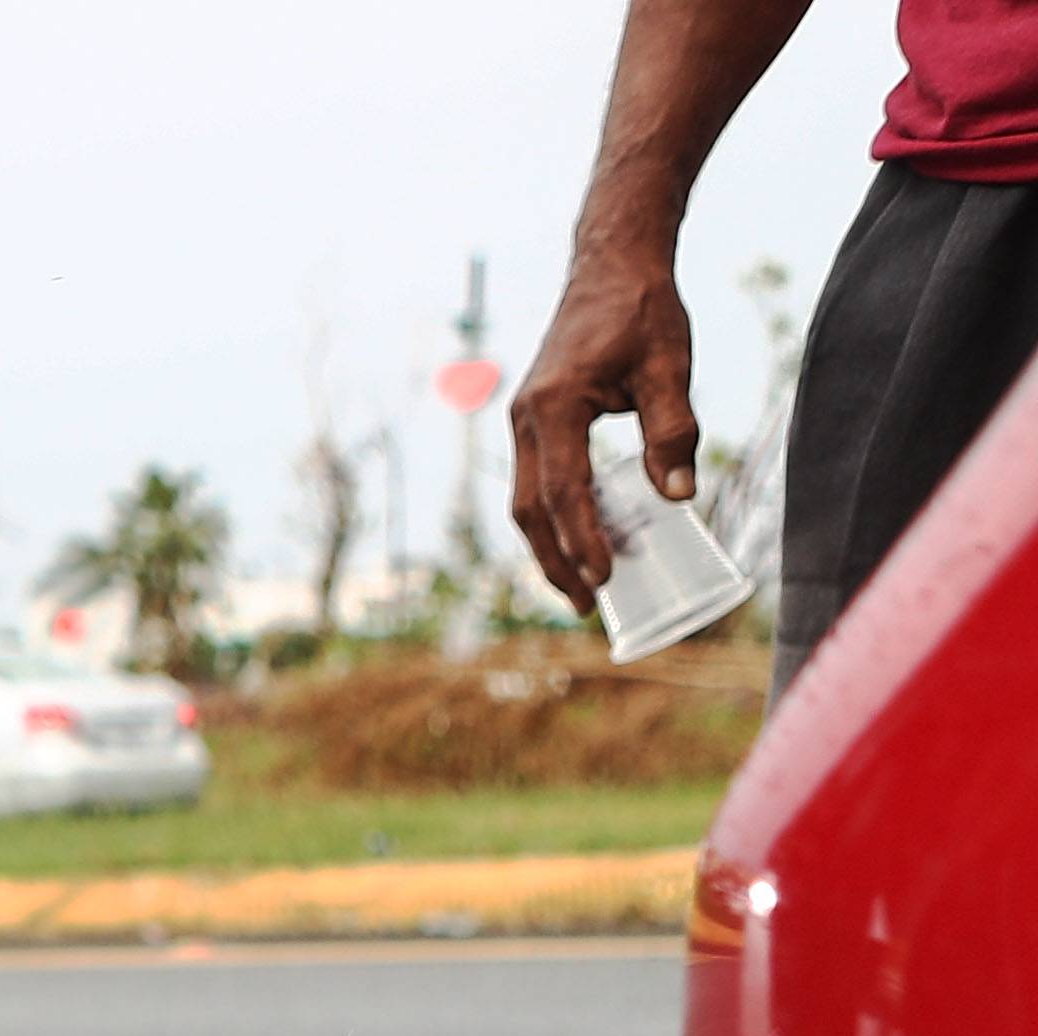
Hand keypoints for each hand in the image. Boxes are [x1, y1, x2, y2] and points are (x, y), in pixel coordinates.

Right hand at [509, 239, 699, 608]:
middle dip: (556, 561)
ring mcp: (524, 422)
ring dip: (551, 546)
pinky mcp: (535, 420)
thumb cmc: (641, 308)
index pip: (563, 489)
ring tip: (582, 584)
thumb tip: (679, 495)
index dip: (582, 538)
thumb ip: (672, 431)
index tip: (604, 577)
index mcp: (554, 406)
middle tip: (588, 604)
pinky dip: (554, 517)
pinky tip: (581, 536)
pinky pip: (536, 482)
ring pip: (526, 501)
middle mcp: (526, 419)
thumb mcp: (668, 366)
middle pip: (530, 510)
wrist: (611, 263)